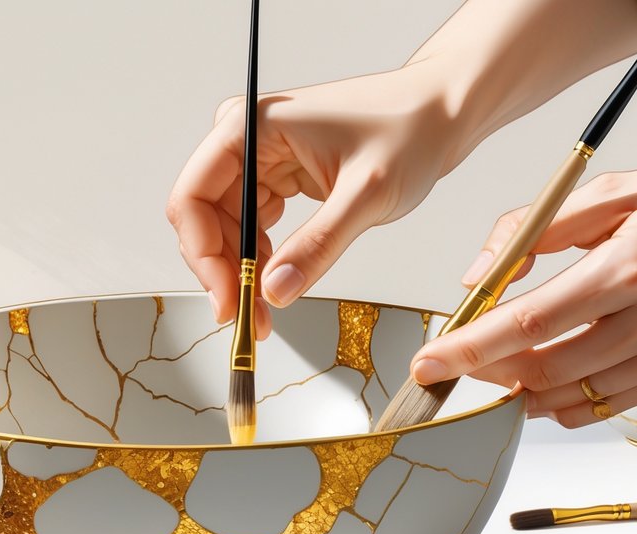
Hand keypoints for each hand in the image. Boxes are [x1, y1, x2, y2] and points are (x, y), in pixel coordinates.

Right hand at [166, 66, 457, 336]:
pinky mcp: (277, 175)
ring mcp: (261, 157)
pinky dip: (260, 259)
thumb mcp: (366, 194)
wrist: (442, 113)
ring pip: (226, 227)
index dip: (203, 255)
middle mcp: (248, 137)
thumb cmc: (412, 128)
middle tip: (248, 318)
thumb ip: (318, 245)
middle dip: (223, 272)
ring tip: (265, 309)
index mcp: (254, 126)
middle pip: (205, 218)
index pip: (193, 196)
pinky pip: (251, 225)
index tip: (227, 298)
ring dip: (240, 272)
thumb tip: (273, 291)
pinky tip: (278, 278)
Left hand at [410, 157, 636, 426]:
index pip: (527, 321)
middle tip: (450, 364)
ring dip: (516, 391)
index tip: (430, 360)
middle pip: (542, 367)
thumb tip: (481, 271)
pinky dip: (561, 405)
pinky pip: (604, 407)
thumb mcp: (619, 189)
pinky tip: (537, 388)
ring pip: (569, 395)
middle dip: (483, 372)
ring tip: (488, 373)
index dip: (470, 347)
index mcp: (627, 267)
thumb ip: (540, 226)